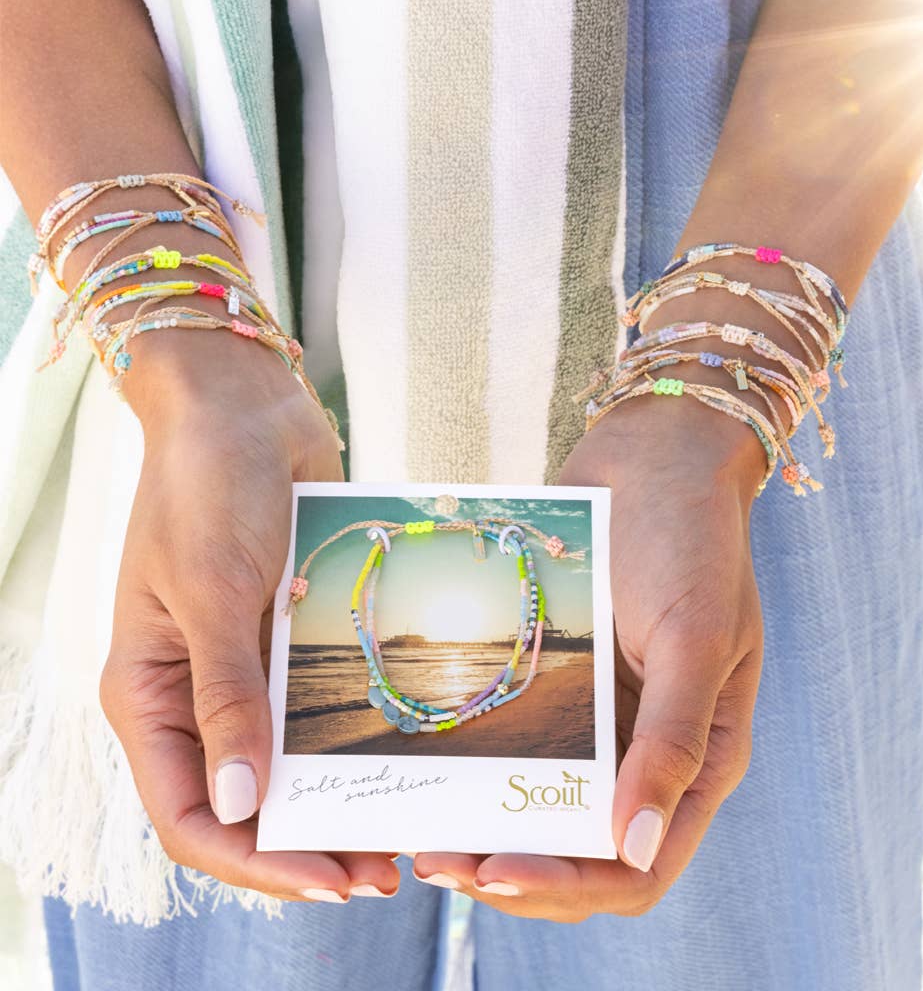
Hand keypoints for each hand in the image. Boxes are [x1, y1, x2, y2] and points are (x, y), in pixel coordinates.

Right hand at [100, 334, 399, 901]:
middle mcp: (197, 691)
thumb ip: (227, 698)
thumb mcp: (212, 594)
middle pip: (247, 801)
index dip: (256, 859)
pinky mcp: (290, 635)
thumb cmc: (208, 488)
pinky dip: (355, 738)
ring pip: (291, 762)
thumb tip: (244, 805)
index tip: (328, 880)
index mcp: (152, 694)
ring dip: (340, 801)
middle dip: (308, 844)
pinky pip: (322, 702)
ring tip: (404, 834)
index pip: (191, 813)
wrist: (244, 407)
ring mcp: (248, 665)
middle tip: (383, 873)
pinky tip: (404, 759)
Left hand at [412, 395, 764, 918]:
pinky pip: (523, 739)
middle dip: (513, 866)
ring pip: (543, 803)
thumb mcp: (699, 635)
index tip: (495, 868)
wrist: (658, 448)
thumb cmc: (692, 534)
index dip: (569, 884)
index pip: (639, 865)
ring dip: (486, 823)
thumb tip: (633, 842)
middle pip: (583, 848)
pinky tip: (431, 762)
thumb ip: (673, 740)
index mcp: (701, 754)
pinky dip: (482, 765)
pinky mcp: (569, 678)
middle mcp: (650, 747)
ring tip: (420, 826)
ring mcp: (606, 716)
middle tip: (436, 860)